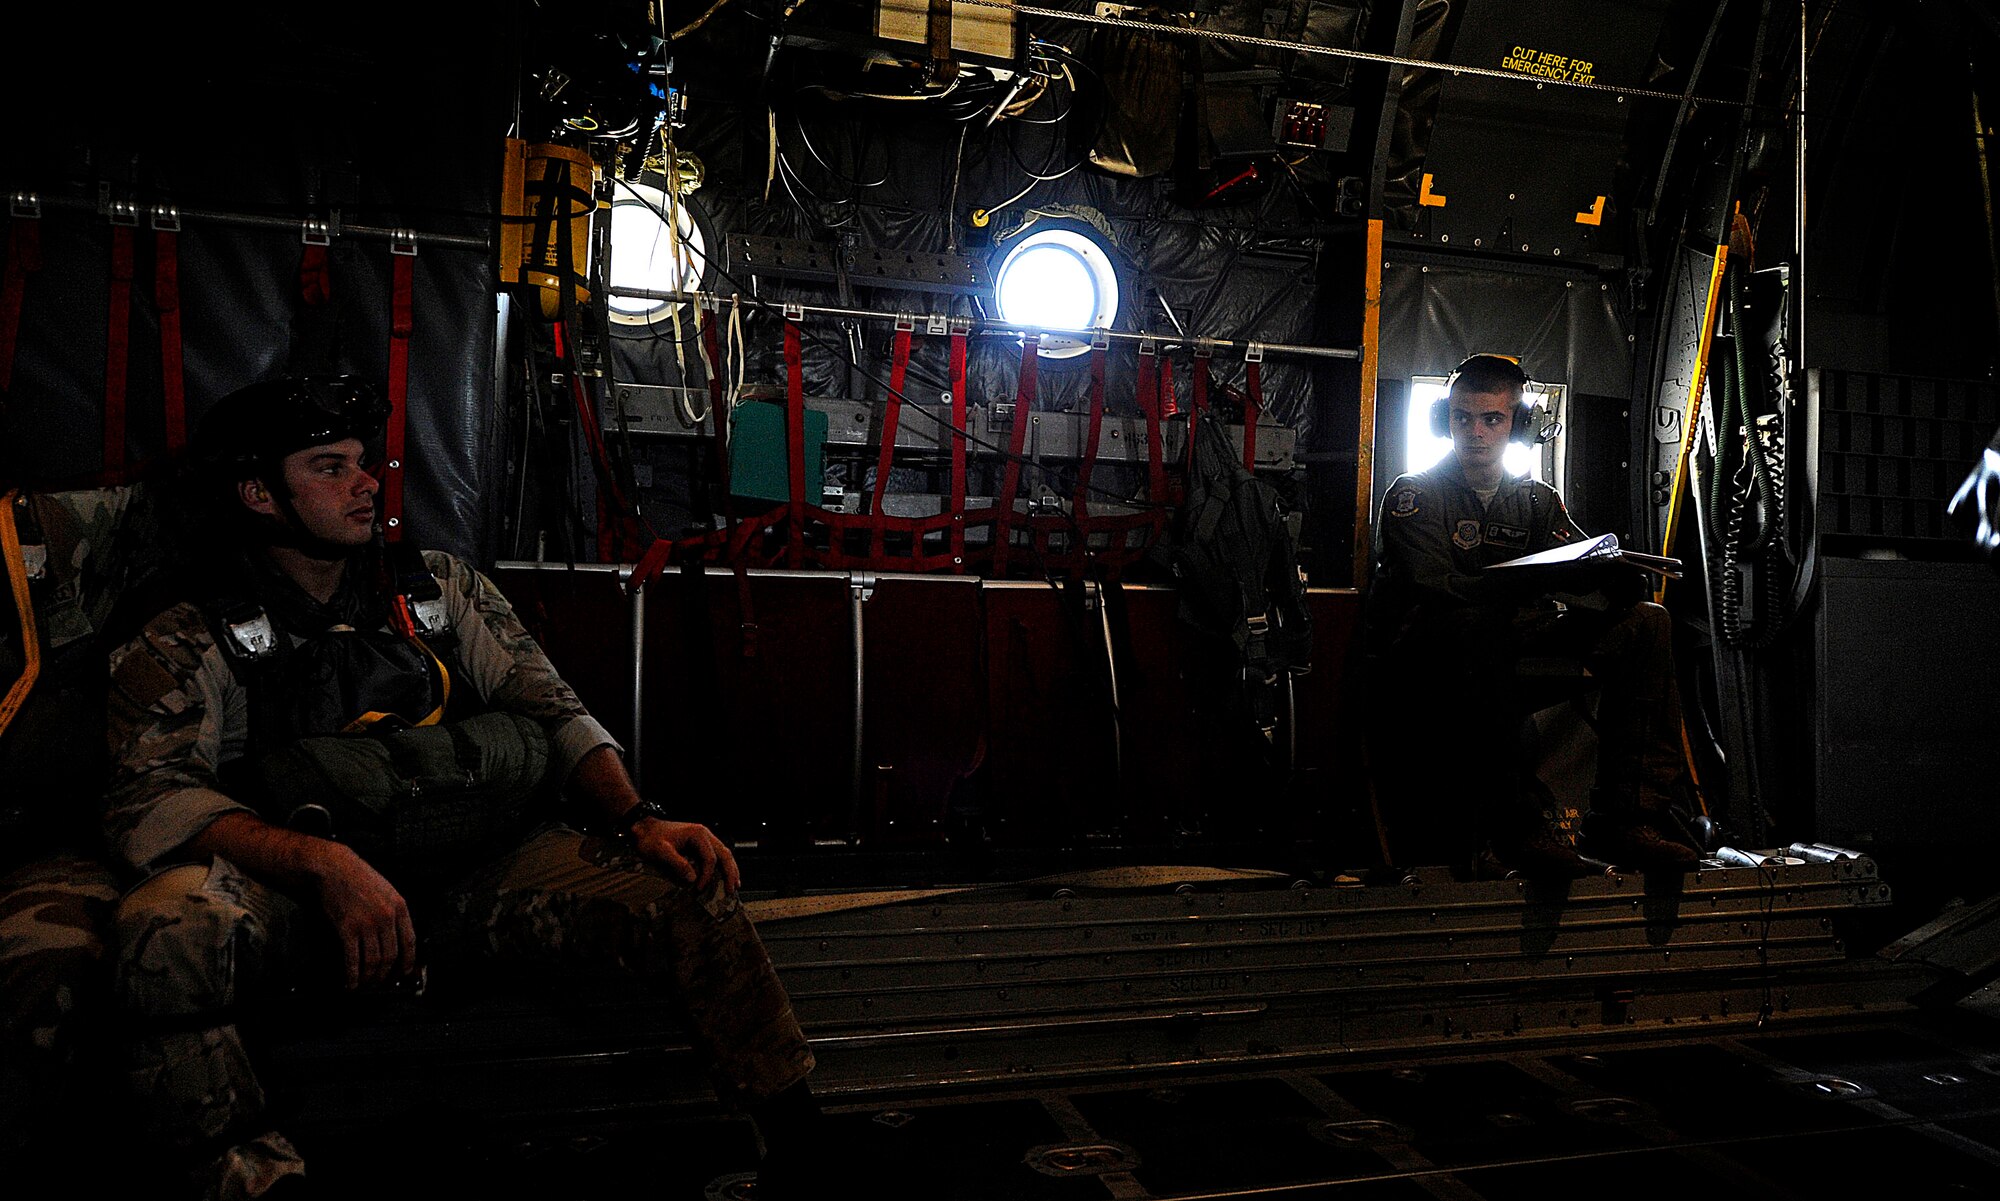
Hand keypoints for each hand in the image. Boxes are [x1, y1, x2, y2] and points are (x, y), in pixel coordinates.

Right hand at [309, 843, 417, 989]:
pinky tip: (351, 982)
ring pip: (373, 961)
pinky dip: (353, 975)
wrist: (335, 868)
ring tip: (365, 984)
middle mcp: (386, 917)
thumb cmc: (359, 878)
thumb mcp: (387, 890)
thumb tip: (396, 937)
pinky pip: (353, 959)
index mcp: (400, 907)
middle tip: (380, 983)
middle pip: (391, 955)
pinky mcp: (348, 929)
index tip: (404, 972)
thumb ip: (394, 912)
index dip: (408, 961)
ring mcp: (367, 924)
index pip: (410, 941)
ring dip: (369, 977)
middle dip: (385, 974)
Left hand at [632, 817, 740, 893]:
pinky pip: (717, 854)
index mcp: (697, 834)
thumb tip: (692, 878)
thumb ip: (677, 864)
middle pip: (724, 854)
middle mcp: (705, 834)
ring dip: (731, 869)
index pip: (710, 858)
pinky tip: (726, 875)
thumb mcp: (661, 851)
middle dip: (730, 873)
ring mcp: (704, 838)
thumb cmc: (652, 838)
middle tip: (731, 889)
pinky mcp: (701, 844)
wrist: (645, 829)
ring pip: (724, 854)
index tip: (699, 888)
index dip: (707, 875)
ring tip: (735, 885)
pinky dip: (724, 866)